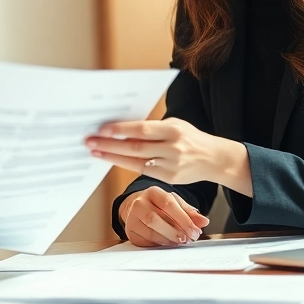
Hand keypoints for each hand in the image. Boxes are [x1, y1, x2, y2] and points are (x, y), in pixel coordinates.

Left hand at [85, 118, 252, 195]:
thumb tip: (123, 127)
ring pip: (136, 162)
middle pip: (135, 148)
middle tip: (90, 141)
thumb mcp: (176, 125)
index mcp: (174, 130)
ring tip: (95, 151)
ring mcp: (170, 166)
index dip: (121, 130)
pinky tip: (112, 159)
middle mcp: (172, 149)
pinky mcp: (169, 179)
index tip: (101, 129)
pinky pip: (143, 171)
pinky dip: (126, 164)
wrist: (214, 159)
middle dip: (109, 145)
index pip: (142, 130)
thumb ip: (153, 128)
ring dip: (112, 157)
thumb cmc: (190, 137)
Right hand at [118, 186, 210, 246]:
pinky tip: (168, 243)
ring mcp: (132, 218)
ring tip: (180, 241)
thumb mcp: (175, 203)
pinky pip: (146, 241)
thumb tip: (203, 221)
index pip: (168, 204)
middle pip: (155, 219)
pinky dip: (160, 244)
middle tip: (188, 239)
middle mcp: (138, 203)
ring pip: (150, 232)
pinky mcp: (130, 232)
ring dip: (168, 240)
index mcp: (153, 192)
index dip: (183, 219)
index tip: (195, 231)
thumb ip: (190, 212)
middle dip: (175, 232)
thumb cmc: (159, 206)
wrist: (137, 208)